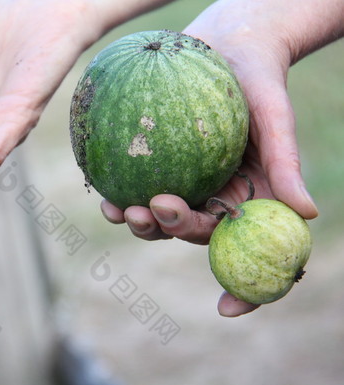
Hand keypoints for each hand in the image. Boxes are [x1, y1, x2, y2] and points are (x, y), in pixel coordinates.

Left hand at [101, 0, 336, 315]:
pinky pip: (138, 193)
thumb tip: (307, 214)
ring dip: (142, 225)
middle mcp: (217, 199)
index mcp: (251, 200)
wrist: (228, 46)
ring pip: (162, 222)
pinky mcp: (159, 168)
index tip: (226, 309)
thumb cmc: (260, 82)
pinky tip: (107, 200)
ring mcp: (186, 186)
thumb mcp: (277, 121)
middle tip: (155, 208)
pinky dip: (123, 202)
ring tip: (123, 210)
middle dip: (174, 231)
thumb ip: (285, 166)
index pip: (253, 253)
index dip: (246, 289)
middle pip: (196, 234)